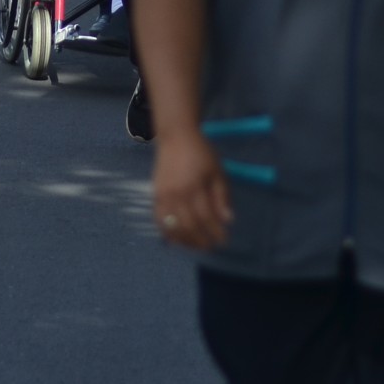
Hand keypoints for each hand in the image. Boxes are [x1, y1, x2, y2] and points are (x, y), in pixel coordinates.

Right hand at [153, 130, 232, 249]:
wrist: (175, 137)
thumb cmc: (201, 153)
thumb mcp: (217, 171)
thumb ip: (222, 196)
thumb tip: (228, 220)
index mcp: (195, 187)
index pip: (206, 217)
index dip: (215, 231)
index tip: (224, 239)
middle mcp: (177, 194)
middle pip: (189, 225)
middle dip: (201, 240)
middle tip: (210, 246)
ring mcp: (163, 196)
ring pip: (172, 227)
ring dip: (185, 240)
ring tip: (196, 245)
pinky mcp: (155, 196)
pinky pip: (159, 221)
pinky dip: (167, 233)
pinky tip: (177, 239)